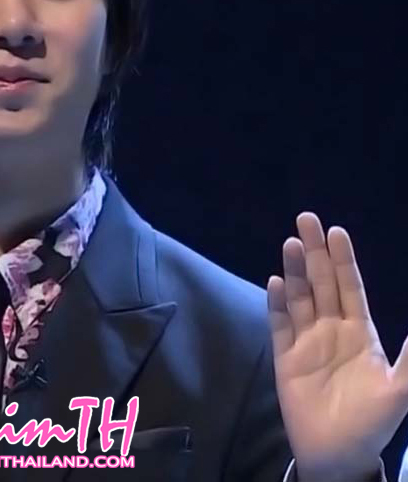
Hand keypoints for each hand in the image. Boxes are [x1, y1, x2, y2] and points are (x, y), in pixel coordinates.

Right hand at [267, 212, 407, 480]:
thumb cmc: (372, 421)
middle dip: (314, 252)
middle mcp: (331, 328)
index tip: (337, 232)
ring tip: (290, 243)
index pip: (350, 287)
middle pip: (321, 282)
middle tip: (307, 219)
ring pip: (298, 297)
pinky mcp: (285, 356)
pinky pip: (279, 323)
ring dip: (294, 270)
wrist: (336, 453)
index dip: (343, 260)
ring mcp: (306, 340)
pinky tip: (275, 283)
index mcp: (360, 332)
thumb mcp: (400, 390)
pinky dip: (276, 303)